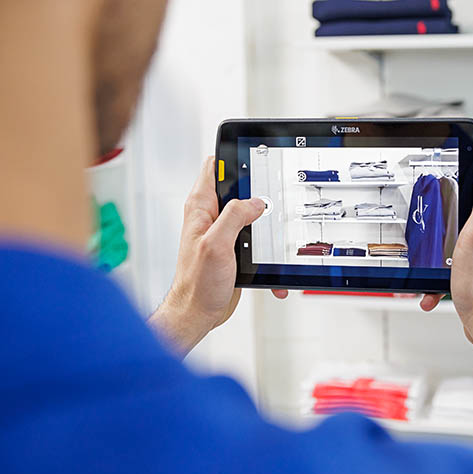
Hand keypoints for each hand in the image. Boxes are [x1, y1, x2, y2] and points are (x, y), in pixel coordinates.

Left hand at [157, 157, 283, 348]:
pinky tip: (270, 266)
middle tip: (273, 205)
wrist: (198, 313)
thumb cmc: (197, 284)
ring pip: (252, 216)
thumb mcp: (216, 245)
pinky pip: (256, 241)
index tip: (254, 162)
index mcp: (201, 208)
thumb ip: (234, 217)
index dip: (233, 160)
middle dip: (260, 196)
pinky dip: (266, 253)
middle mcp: (211, 217)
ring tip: (275, 239)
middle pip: (240, 190)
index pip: (215, 167)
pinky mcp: (233, 249)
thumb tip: (255, 201)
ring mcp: (223, 233)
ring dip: (267, 229)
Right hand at [425, 157, 472, 352]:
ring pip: (457, 240)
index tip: (446, 200)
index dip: (460, 190)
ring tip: (438, 266)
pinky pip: (457, 263)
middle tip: (439, 237)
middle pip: (466, 213)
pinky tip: (439, 283)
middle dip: (447, 225)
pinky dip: (444, 273)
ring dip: (442, 254)